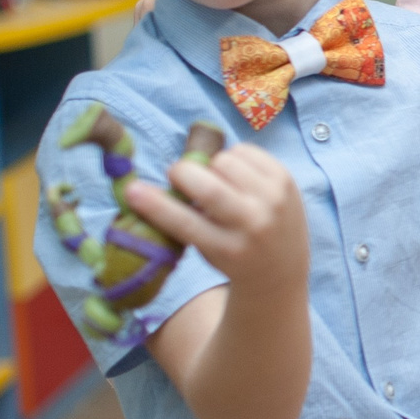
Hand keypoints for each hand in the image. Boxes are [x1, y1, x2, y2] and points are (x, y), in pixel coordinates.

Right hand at [121, 145, 307, 299]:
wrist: (281, 268)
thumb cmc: (231, 257)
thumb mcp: (206, 251)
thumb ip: (184, 222)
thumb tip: (151, 188)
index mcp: (228, 249)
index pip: (186, 223)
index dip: (155, 204)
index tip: (132, 190)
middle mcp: (254, 224)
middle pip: (208, 185)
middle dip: (182, 173)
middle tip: (178, 176)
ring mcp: (274, 201)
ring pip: (226, 160)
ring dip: (210, 166)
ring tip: (213, 179)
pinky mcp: (287, 181)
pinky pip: (247, 150)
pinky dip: (232, 156)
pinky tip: (234, 174)